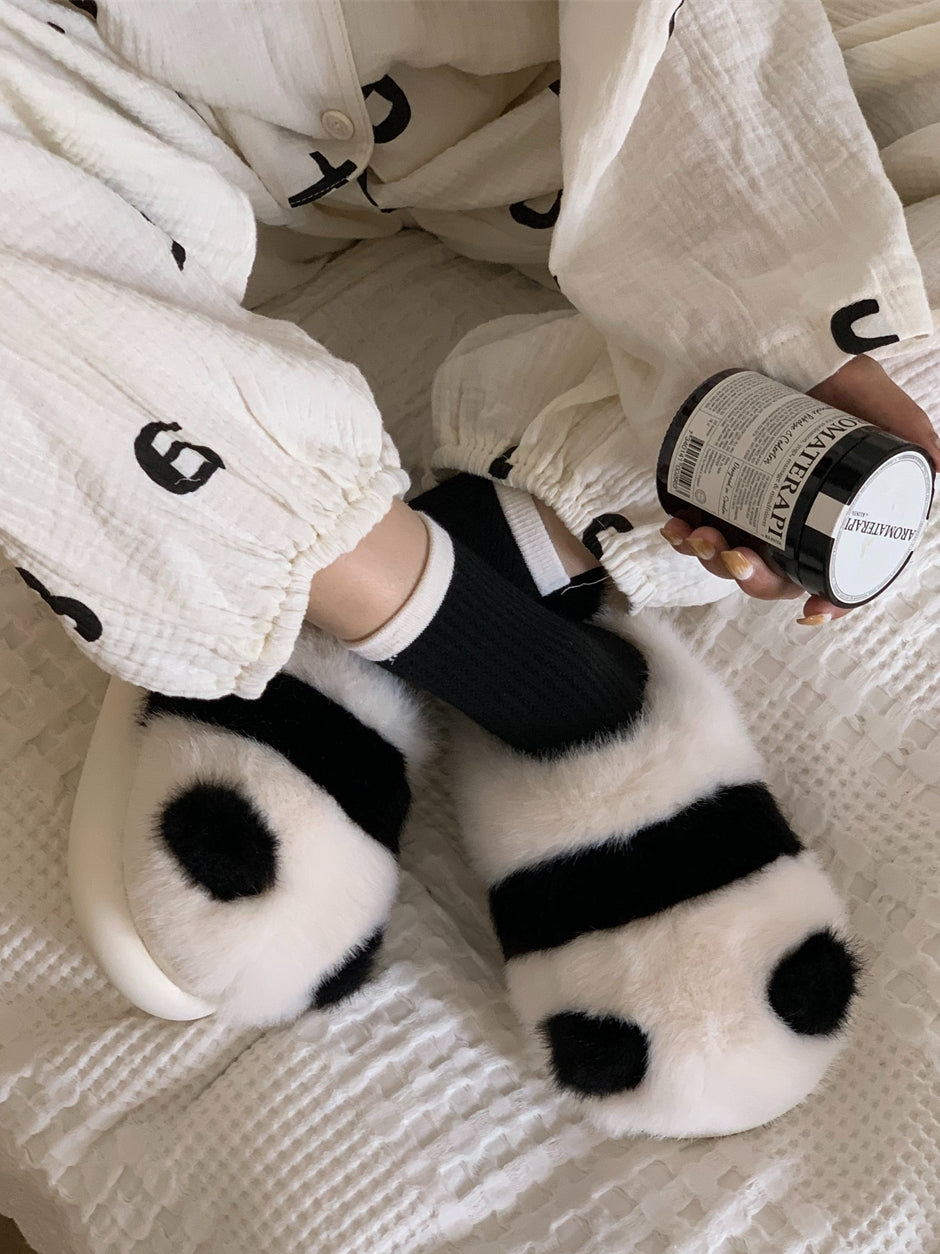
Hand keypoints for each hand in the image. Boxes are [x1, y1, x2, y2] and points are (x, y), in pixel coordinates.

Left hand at [661, 356, 939, 623]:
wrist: (764, 332)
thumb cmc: (827, 369)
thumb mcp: (873, 397)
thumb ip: (908, 432)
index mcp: (836, 511)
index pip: (838, 569)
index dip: (831, 601)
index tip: (812, 612)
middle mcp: (793, 515)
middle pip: (777, 574)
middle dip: (753, 578)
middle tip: (737, 557)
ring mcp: (750, 507)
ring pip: (732, 556)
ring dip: (712, 558)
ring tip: (699, 534)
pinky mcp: (711, 492)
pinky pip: (696, 529)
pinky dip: (683, 534)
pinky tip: (676, 526)